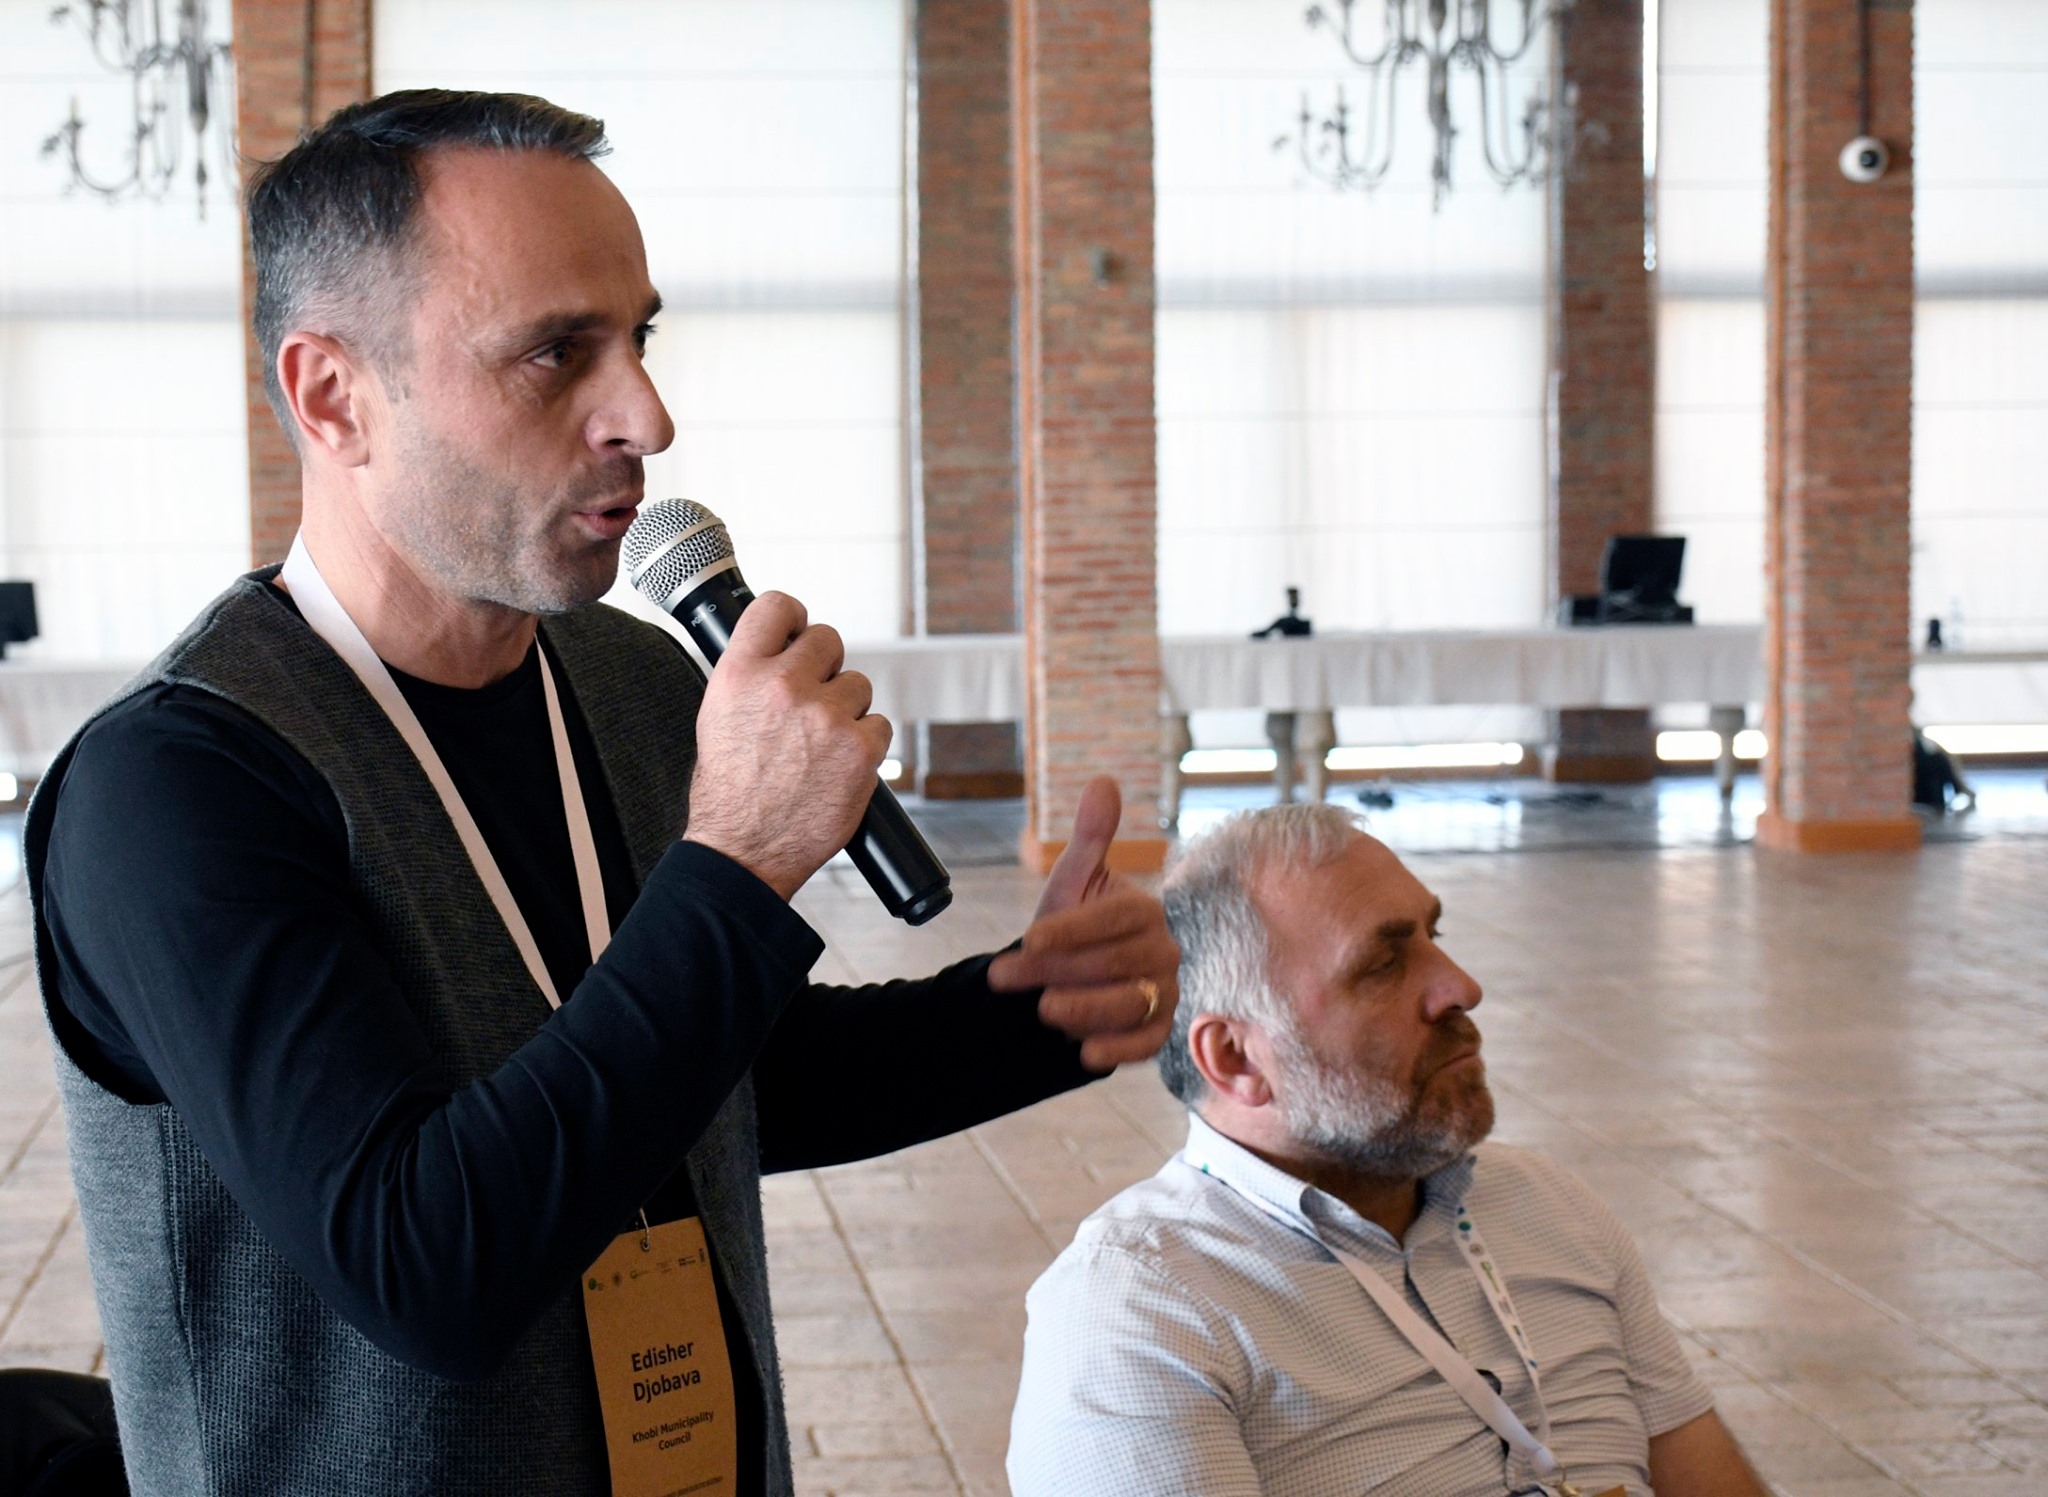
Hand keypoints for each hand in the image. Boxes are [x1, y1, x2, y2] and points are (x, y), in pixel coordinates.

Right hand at [684, 592, 890, 898]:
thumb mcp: (718, 717)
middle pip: (828, 640)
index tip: (800, 631)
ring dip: (846, 710)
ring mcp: (826, 717)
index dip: (795, 618)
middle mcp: (784, 687)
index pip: (778, 607)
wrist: (744, 852)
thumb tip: (783, 649)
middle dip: (825, 668)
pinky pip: (879, 725)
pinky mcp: (861, 749)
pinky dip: (865, 745)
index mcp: (740, 674)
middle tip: (813, 703)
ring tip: (820, 747)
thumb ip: (751, 677)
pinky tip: (839, 767)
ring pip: (858, 685)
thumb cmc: (729, 793)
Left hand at [989, 777, 1179, 1072]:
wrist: (1066, 982)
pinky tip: (1083, 1052)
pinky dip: (1116, 1050)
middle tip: (1008, 977)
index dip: (1073, 929)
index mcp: (1143, 910)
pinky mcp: (1156, 1032)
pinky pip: (1145, 1044)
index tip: (1030, 937)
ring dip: (1085, 1008)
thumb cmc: (1070, 929)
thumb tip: (1103, 781)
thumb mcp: (1072, 883)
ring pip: (1131, 1003)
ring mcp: (1164, 993)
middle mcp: (1163, 951)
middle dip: (1058, 970)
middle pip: (1117, 962)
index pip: (1114, 918)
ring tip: (1044, 1010)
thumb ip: (1089, 838)